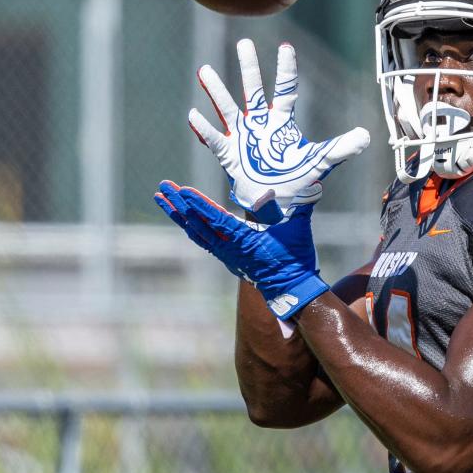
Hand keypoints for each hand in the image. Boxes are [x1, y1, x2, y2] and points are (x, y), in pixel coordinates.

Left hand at [154, 180, 328, 319]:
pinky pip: (202, 239)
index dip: (197, 204)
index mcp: (244, 240)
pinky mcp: (227, 257)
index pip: (215, 219)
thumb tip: (311, 182)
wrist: (292, 290)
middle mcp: (229, 248)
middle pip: (197, 224)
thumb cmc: (295, 259)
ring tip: (162, 198)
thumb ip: (299, 204)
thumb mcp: (297, 229)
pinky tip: (182, 217)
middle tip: (161, 187)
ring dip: (178, 214)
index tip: (180, 190)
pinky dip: (190, 225)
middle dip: (178, 205)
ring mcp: (226, 254)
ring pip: (195, 232)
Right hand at [188, 39, 369, 223]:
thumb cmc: (297, 183)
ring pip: (228, 108)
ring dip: (216, 91)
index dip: (285, 70)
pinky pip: (214, 139)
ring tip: (204, 70)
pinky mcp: (229, 155)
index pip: (285, 90)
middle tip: (244, 43)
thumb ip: (341, 149)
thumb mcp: (320, 163)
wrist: (276, 208)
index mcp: (282, 123)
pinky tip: (194, 115)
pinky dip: (205, 128)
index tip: (285, 47)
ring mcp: (241, 138)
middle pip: (253, 91)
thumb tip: (367, 137)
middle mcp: (260, 125)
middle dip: (249, 68)